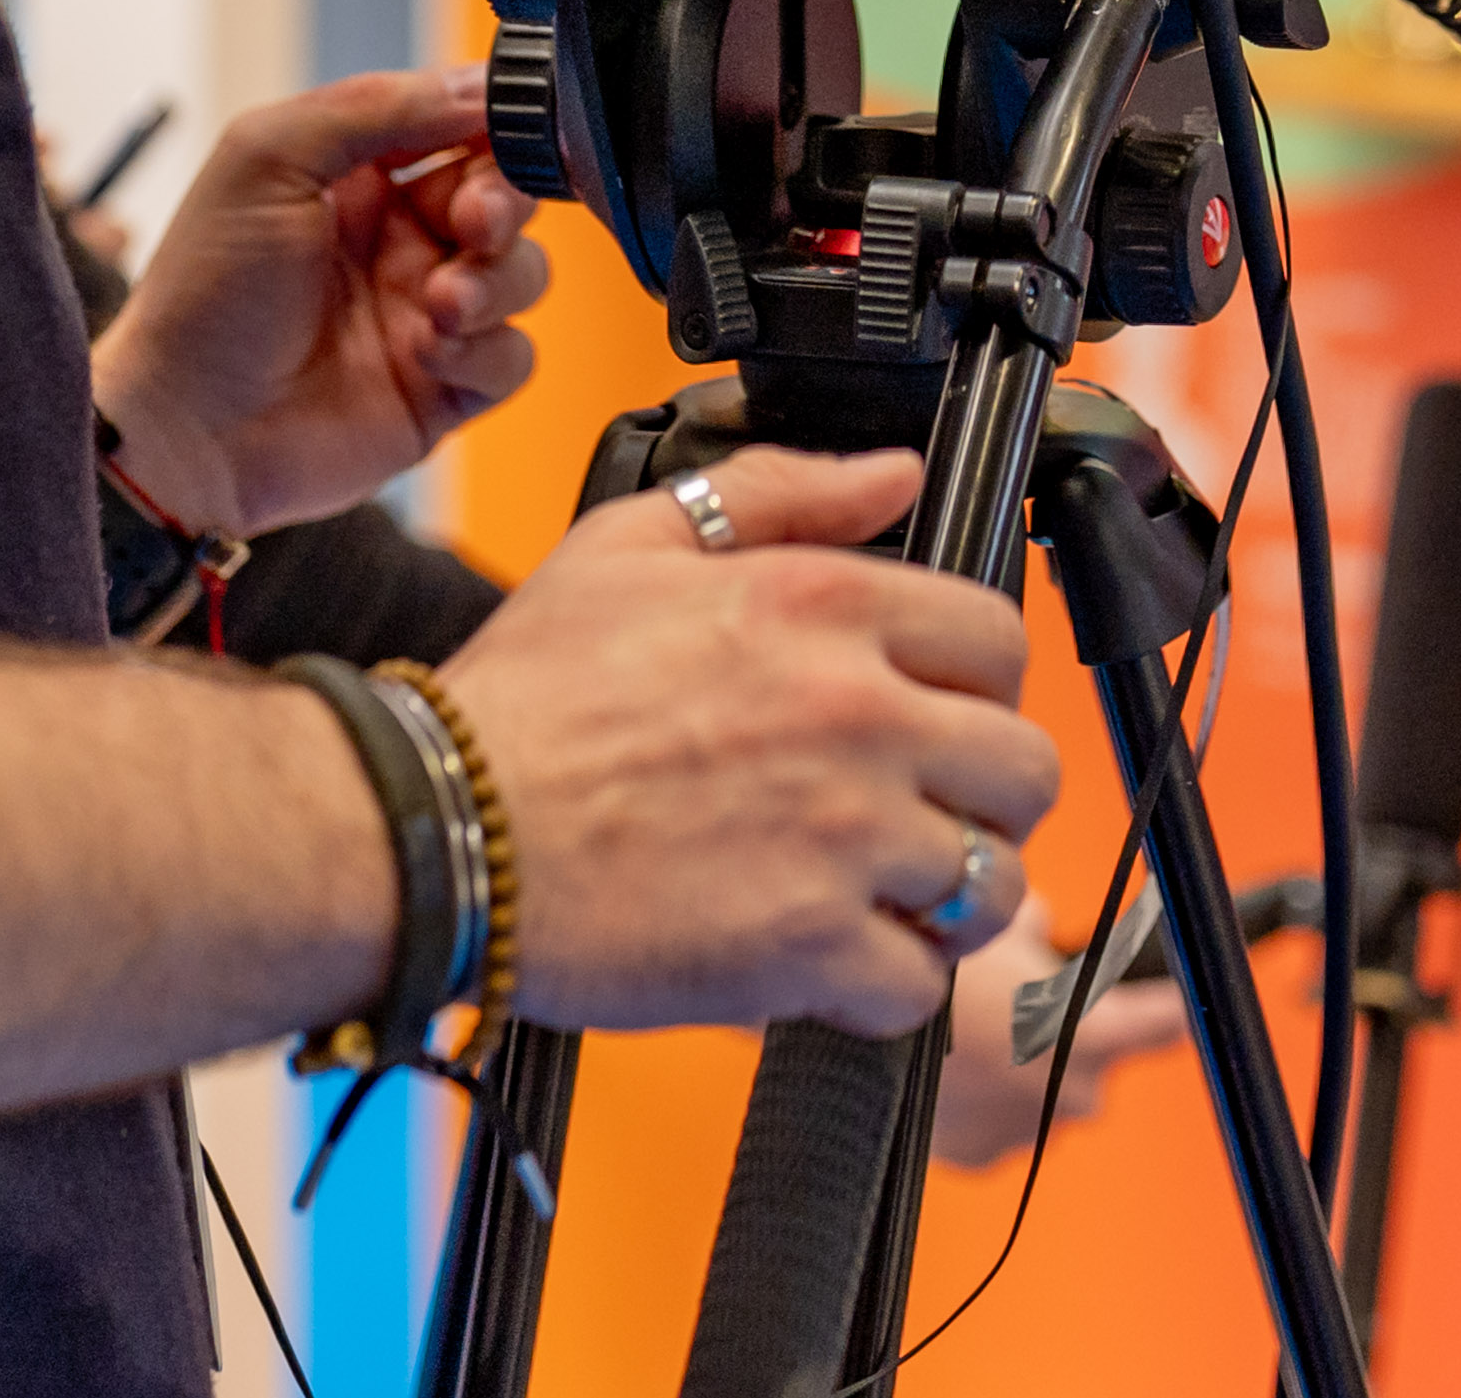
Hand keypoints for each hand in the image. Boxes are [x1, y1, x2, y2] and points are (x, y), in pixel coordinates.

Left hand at [95, 67, 548, 534]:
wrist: (189, 429)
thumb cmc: (204, 292)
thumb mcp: (267, 157)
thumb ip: (374, 106)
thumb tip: (478, 88)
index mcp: (361, 176)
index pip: (459, 127)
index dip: (493, 127)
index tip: (507, 132)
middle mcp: (401, 240)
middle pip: (506, 196)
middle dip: (503, 202)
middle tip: (471, 221)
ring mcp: (426, 314)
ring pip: (524, 274)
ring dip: (497, 279)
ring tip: (440, 302)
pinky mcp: (444, 389)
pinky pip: (513, 357)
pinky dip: (486, 350)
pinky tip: (430, 354)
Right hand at [444, 449, 1060, 1037]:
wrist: (436, 829)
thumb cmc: (522, 698)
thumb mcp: (636, 539)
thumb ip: (782, 492)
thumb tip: (894, 474)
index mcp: (822, 605)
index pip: (998, 639)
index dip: (975, 684)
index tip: (935, 714)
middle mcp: (855, 715)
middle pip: (1024, 768)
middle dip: (983, 796)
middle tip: (921, 811)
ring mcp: (842, 836)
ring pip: (991, 882)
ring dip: (946, 896)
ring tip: (879, 892)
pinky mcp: (809, 948)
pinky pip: (918, 986)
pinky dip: (883, 986)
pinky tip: (827, 957)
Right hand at [928, 911, 1190, 1168]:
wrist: (865, 1055)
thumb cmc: (932, 987)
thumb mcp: (993, 930)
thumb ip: (1034, 924)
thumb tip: (1036, 920)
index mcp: (1095, 1036)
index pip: (1169, 1020)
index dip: (1173, 1000)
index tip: (1180, 992)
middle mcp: (1076, 1093)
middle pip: (1099, 1054)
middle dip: (1069, 1023)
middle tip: (1022, 992)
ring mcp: (1033, 1133)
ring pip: (1048, 1089)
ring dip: (1026, 1062)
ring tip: (973, 1027)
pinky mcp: (985, 1154)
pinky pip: (1002, 1118)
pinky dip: (987, 1093)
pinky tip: (952, 1064)